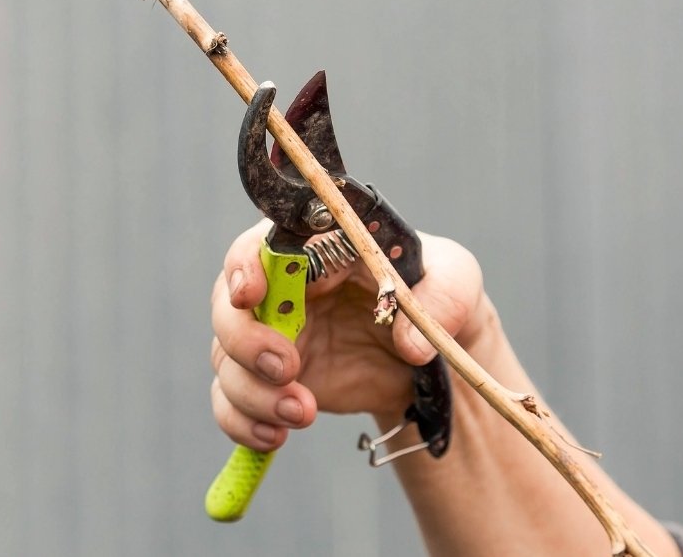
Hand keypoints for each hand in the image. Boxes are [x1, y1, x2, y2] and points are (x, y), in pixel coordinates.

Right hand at [210, 221, 487, 451]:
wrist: (428, 356)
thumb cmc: (432, 295)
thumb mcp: (456, 281)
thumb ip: (442, 298)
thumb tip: (410, 342)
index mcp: (312, 250)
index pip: (258, 246)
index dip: (244, 267)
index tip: (252, 294)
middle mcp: (278, 291)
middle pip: (227, 307)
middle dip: (245, 340)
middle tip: (285, 367)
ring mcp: (269, 339)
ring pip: (225, 361)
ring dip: (252, 392)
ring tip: (301, 413)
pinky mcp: (270, 384)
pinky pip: (232, 405)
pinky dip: (243, 423)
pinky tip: (276, 436)